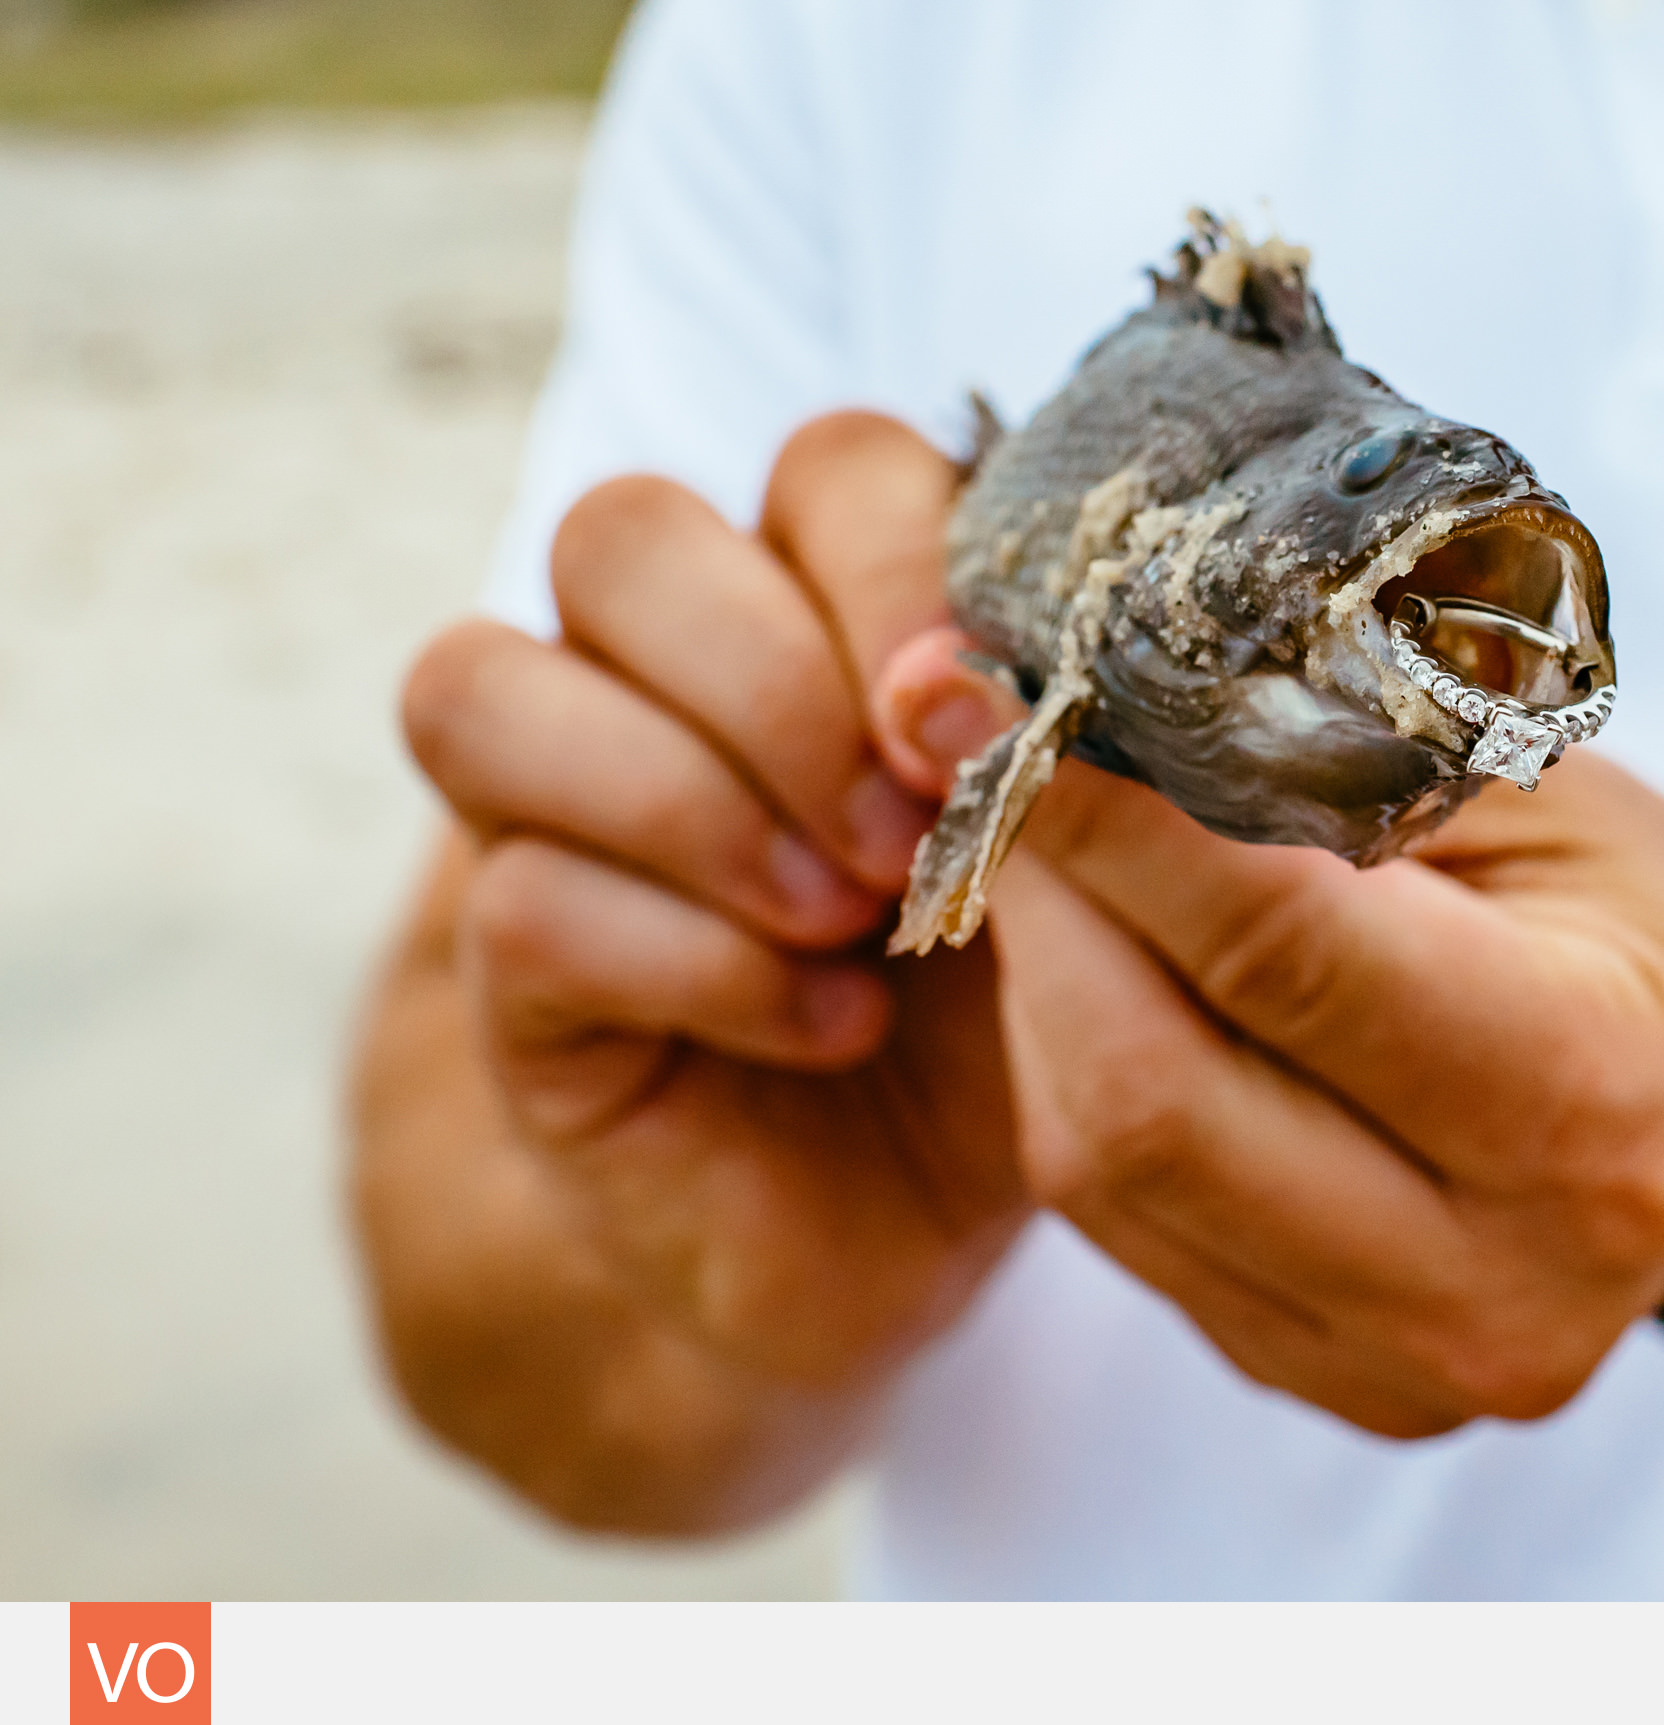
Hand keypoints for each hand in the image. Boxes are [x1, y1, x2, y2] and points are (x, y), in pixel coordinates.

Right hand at [400, 413, 1024, 1391]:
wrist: (936, 1218)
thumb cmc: (1024, 1005)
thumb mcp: (1078, 869)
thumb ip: (1040, 747)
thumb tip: (989, 678)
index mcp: (835, 598)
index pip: (824, 466)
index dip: (895, 565)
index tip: (993, 710)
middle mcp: (672, 670)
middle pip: (619, 536)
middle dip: (775, 679)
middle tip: (908, 832)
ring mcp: (562, 811)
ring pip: (484, 684)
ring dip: (695, 805)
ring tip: (857, 919)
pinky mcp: (515, 968)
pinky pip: (521, 903)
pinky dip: (697, 966)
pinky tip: (831, 1028)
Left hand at [875, 641, 1663, 1435]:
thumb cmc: (1626, 893)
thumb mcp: (1532, 781)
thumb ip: (1326, 753)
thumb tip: (1073, 696)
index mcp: (1598, 1099)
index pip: (1282, 954)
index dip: (1105, 821)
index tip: (984, 694)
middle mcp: (1505, 1280)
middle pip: (1151, 1092)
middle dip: (1043, 903)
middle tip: (987, 760)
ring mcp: (1411, 1362)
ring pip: (1107, 1167)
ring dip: (1042, 987)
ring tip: (1051, 854)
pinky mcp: (1330, 1380)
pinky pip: (1122, 1225)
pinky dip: (1077, 1078)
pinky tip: (1106, 975)